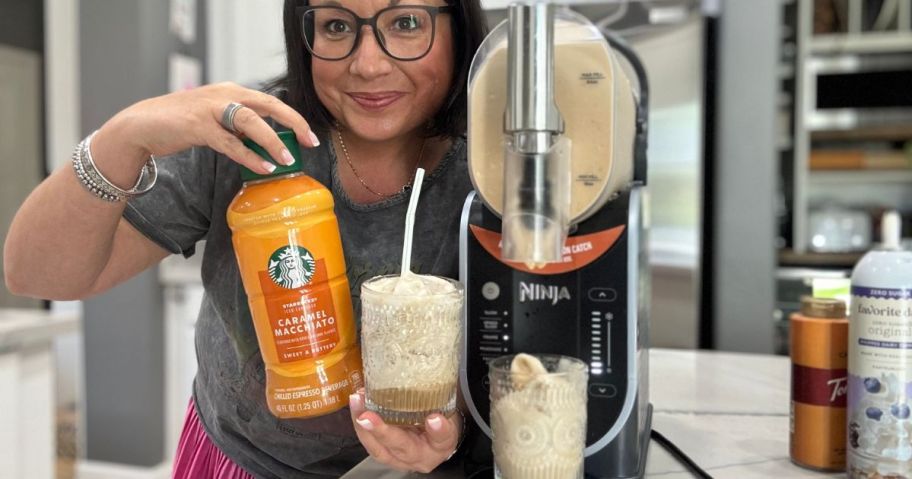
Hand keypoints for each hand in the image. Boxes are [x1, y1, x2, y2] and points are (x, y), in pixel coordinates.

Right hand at [99, 82, 318, 174]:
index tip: (310, 135)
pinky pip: (231, 142)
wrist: (142, 125)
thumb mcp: (216, 120)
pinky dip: (249, 156)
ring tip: (287, 160)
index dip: (292, 117)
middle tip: (311, 141)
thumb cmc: (182, 125)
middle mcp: (225, 94)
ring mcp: (211, 108)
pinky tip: (263, 167)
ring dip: (272, 141)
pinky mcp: (198, 126)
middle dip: (293, 122)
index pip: (270, 101)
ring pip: (251, 122)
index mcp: (232, 91)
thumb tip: (265, 143)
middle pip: (268, 104)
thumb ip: (239, 127)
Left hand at [349, 388, 461, 473]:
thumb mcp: (449, 409)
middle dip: (382, 431)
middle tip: (368, 416)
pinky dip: (360, 422)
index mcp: (441, 445)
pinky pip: (369, 441)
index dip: (438, 430)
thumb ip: (442, 397)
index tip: (434, 419)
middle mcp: (419, 455)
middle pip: (401, 446)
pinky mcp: (385, 452)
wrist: (433, 440)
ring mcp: (399, 457)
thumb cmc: (440, 422)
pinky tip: (357, 404)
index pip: (442, 438)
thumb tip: (433, 375)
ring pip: (379, 448)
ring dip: (364, 426)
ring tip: (357, 402)